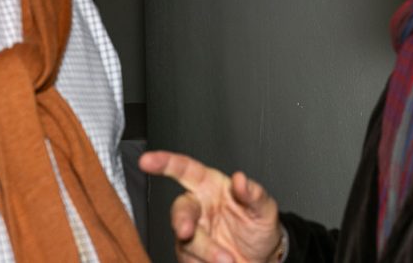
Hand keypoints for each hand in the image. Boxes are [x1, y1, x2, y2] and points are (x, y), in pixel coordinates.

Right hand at [140, 150, 282, 262]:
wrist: (264, 260)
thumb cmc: (259, 227)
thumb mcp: (264, 209)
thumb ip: (253, 193)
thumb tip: (240, 178)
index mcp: (211, 187)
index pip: (184, 170)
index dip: (164, 163)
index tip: (147, 160)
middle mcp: (197, 208)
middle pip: (180, 209)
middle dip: (182, 221)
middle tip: (187, 232)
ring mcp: (192, 233)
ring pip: (186, 240)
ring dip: (206, 251)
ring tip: (228, 260)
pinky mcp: (190, 256)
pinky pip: (189, 260)